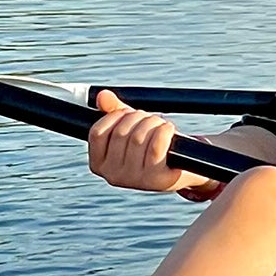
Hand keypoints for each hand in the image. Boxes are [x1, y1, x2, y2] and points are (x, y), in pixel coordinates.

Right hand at [88, 90, 204, 192]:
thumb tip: (103, 96)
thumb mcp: (130, 129)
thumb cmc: (149, 147)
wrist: (178, 169)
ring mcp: (133, 179)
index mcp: (99, 165)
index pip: (97, 133)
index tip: (126, 112)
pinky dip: (164, 131)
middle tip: (149, 117)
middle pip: (120, 133)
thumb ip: (114, 112)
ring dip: (152, 123)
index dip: (113, 116)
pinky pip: (156, 147)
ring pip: (138, 138)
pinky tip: (168, 129)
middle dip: (137, 117)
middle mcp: (113, 175)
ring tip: (160, 123)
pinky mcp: (155, 179)